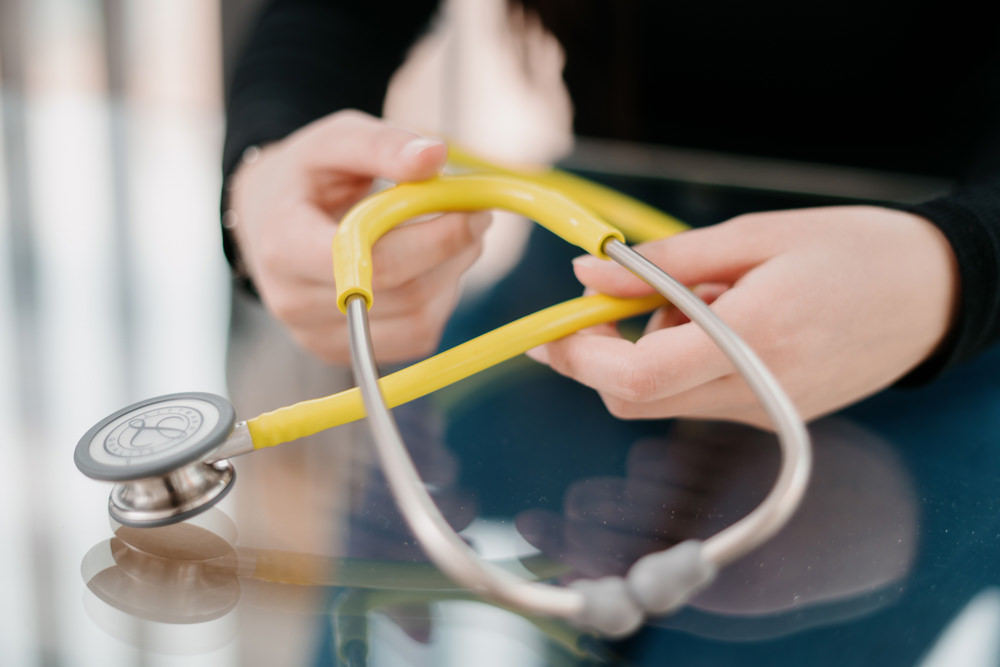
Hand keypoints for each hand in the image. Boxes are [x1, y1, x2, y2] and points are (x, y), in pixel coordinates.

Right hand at [226, 110, 490, 362]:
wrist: (269, 218)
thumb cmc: (306, 177)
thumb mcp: (335, 140)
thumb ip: (382, 144)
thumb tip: (435, 155)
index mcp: (283, 245)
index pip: (368, 260)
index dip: (432, 239)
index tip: (470, 208)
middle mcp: (294, 301)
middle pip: (401, 292)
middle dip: (452, 252)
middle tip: (476, 216)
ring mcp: (318, 335)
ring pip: (417, 320)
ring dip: (452, 276)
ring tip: (452, 236)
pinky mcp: (345, 353)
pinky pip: (416, 337)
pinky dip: (438, 300)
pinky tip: (431, 268)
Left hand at [527, 206, 958, 427]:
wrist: (934, 294)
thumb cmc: (853, 250)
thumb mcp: (754, 235)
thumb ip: (663, 261)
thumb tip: (588, 272)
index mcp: (754, 337)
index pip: (636, 378)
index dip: (580, 357)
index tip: (553, 328)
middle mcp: (756, 390)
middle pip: (634, 401)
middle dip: (603, 355)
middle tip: (624, 295)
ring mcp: (763, 412)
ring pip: (661, 402)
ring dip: (647, 353)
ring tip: (702, 295)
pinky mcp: (769, 416)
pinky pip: (696, 399)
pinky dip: (681, 362)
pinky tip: (721, 320)